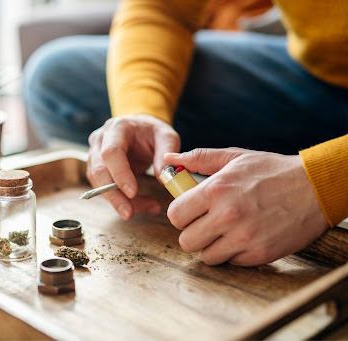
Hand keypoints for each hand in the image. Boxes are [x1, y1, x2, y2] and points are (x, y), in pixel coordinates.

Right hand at [87, 114, 179, 219]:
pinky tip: (140, 204)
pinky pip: (103, 189)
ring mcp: (94, 155)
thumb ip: (166, 153)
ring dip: (119, 201)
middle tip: (129, 213)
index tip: (133, 193)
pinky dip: (121, 200)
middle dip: (114, 195)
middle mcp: (100, 140)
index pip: (111, 153)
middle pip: (98, 171)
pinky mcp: (96, 169)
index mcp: (116, 128)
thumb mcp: (166, 136)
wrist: (140, 128)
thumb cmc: (152, 132)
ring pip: (99, 184)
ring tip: (149, 206)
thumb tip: (162, 178)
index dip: (120, 174)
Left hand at [164, 148, 328, 265]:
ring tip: (225, 232)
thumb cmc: (271, 170)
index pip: (175, 215)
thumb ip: (198, 159)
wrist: (315, 188)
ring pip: (207, 257)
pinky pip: (232, 263)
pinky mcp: (260, 254)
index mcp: (216, 190)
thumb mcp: (234, 157)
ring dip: (212, 246)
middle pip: (186, 241)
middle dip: (193, 233)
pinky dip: (234, 254)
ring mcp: (244, 238)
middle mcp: (228, 216)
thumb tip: (168, 158)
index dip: (180, 215)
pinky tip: (245, 237)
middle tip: (206, 224)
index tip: (190, 212)